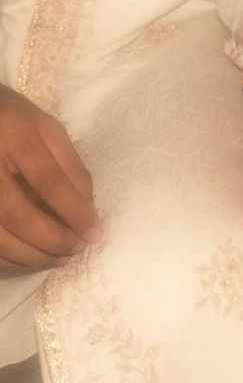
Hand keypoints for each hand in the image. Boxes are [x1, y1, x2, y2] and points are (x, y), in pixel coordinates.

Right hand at [0, 85, 99, 274]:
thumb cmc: (10, 121)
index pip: (47, 180)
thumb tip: (88, 210)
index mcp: (12, 133)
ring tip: (58, 258)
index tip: (94, 233)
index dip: (73, 212)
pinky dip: (9, 261)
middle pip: (16, 215)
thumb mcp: (45, 129)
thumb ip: (70, 166)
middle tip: (76, 250)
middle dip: (52, 240)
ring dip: (31, 257)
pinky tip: (29, 259)